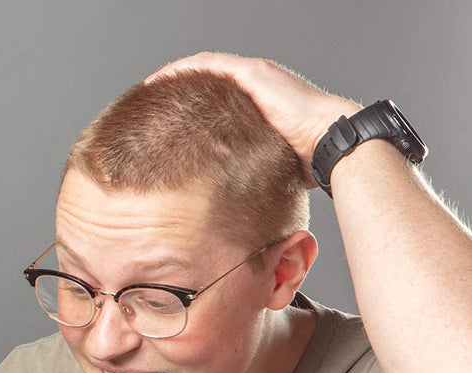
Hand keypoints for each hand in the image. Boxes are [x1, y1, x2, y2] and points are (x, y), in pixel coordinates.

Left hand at [146, 52, 359, 177]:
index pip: (218, 94)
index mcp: (260, 101)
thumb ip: (248, 167)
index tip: (165, 115)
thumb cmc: (308, 159)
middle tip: (152, 100)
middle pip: (208, 77)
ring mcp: (256, 75)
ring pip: (206, 66)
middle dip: (179, 86)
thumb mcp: (268, 161)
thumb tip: (230, 200)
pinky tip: (163, 77)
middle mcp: (257, 82)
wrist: (331, 141)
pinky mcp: (254, 73)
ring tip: (150, 86)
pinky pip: (210, 64)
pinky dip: (184, 68)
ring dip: (176, 73)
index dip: (191, 100)